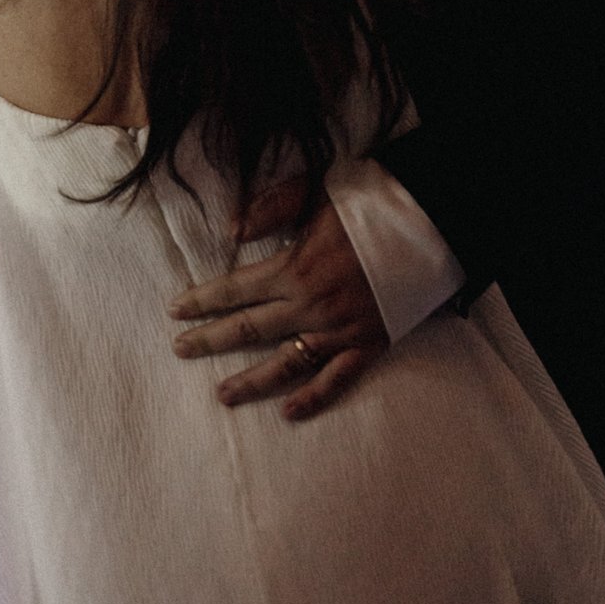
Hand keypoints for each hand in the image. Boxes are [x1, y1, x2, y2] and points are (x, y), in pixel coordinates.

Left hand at [168, 179, 387, 421]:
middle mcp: (311, 306)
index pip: (235, 290)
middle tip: (180, 350)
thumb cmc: (370, 204)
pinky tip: (287, 412)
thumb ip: (271, 208)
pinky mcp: (367, 345)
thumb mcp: (315, 191)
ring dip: (250, 380)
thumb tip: (233, 231)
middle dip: (210, 340)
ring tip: (222, 394)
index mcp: (295, 267)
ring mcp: (339, 331)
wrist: (429, 223)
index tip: (175, 310)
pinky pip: (336, 380)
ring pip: (285, 364)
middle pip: (249, 329)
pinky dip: (312, 399)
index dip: (203, 300)